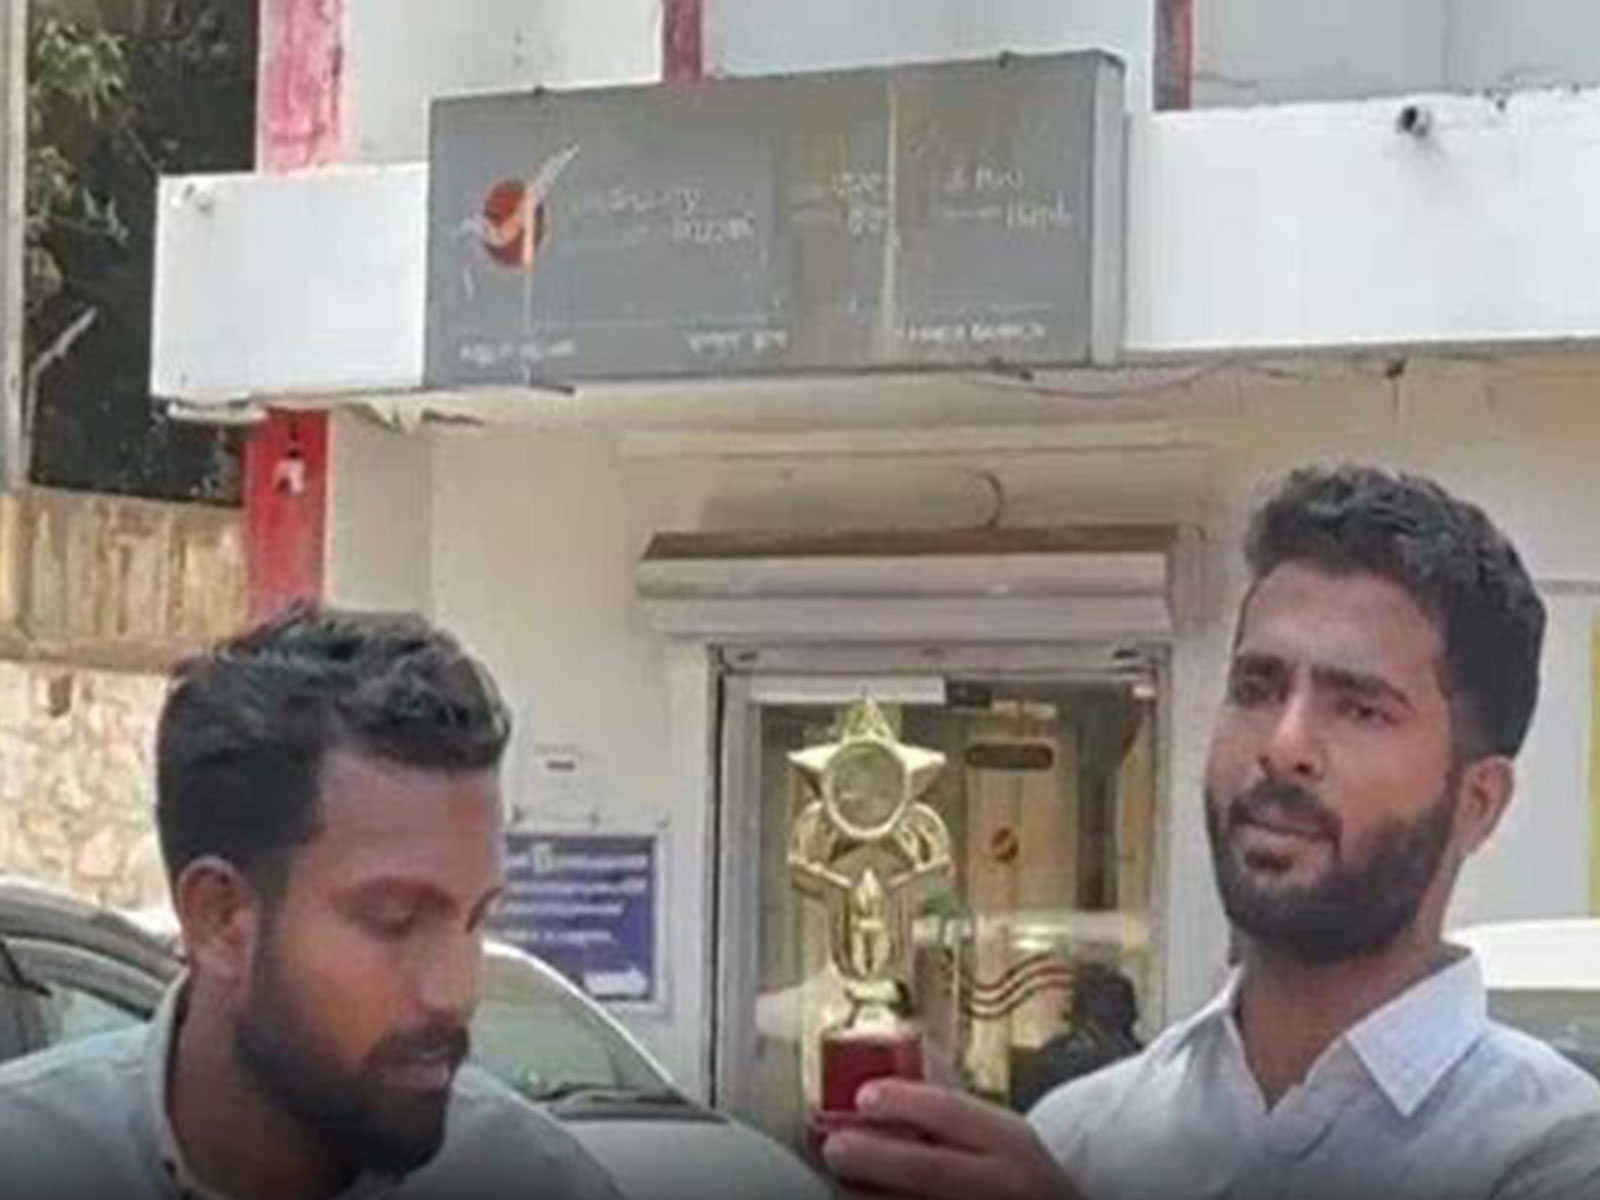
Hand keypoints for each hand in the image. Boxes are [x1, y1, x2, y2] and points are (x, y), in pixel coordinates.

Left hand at [820, 1080, 1081, 1199]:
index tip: (863, 1096)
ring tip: (841, 1184)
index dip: (903, 1101)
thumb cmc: (1011, 1175)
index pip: (952, 1112)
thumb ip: (947, 1120)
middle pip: (929, 1170)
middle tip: (834, 1147)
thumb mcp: (997, 1137)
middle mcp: (1002, 1184)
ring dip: (870, 1196)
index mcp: (1011, 1142)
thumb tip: (866, 1102)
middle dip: (875, 1157)